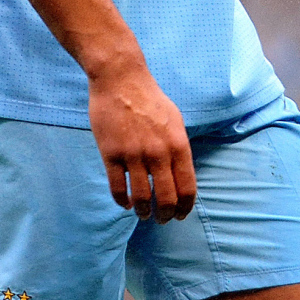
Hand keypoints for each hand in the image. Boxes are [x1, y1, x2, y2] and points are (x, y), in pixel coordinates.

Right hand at [88, 61, 196, 222]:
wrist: (121, 80)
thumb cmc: (150, 99)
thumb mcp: (175, 120)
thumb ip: (178, 148)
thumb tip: (181, 174)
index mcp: (178, 145)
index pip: (187, 188)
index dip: (185, 207)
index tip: (180, 215)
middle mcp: (159, 153)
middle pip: (166, 199)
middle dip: (165, 215)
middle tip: (161, 219)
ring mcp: (134, 154)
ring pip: (141, 198)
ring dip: (143, 212)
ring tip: (143, 214)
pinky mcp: (112, 154)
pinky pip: (118, 188)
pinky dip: (122, 201)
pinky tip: (125, 203)